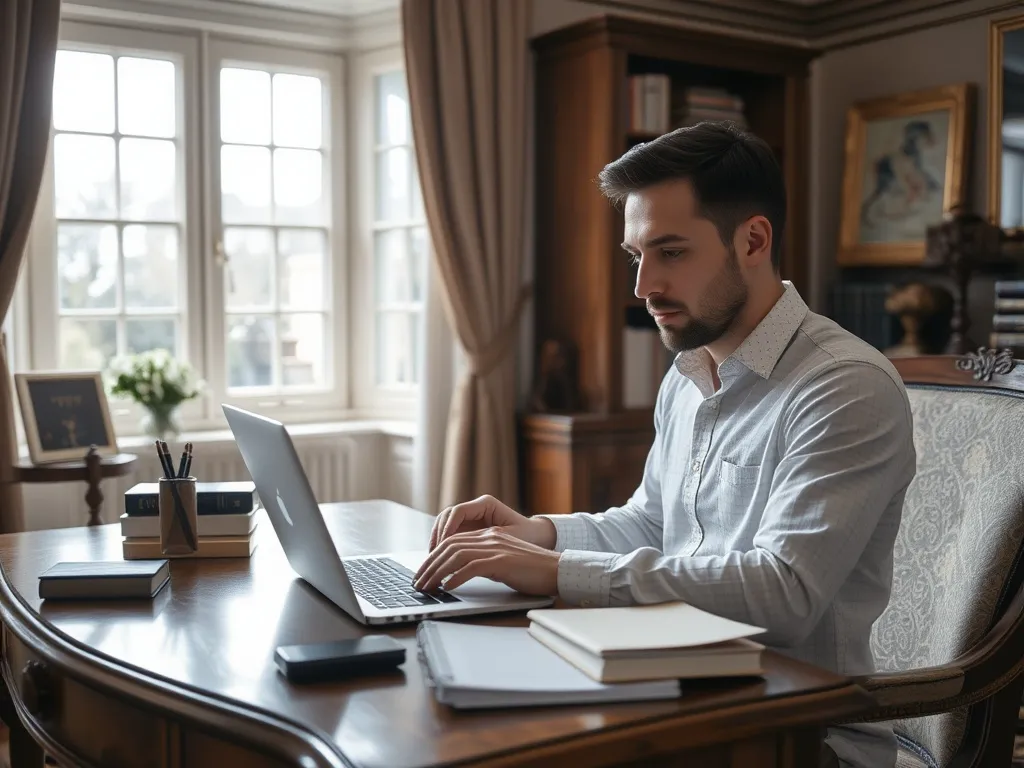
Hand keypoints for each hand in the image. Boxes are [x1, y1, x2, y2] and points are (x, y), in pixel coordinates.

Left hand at [413, 527, 560, 595]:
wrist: (557, 570)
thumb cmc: (532, 571)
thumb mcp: (503, 563)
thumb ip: (484, 563)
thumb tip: (459, 575)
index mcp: (489, 535)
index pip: (453, 541)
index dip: (434, 556)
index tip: (423, 572)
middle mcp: (490, 538)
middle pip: (450, 546)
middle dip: (429, 565)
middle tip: (417, 582)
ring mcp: (496, 548)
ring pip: (456, 556)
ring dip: (437, 573)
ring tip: (427, 587)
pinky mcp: (502, 561)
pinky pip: (472, 567)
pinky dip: (456, 578)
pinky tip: (448, 588)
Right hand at [428, 494, 554, 550]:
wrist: (539, 538)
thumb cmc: (528, 536)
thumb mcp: (509, 538)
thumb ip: (486, 542)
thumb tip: (463, 553)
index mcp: (486, 504)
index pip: (458, 512)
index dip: (447, 528)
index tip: (442, 545)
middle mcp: (476, 508)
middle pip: (447, 516)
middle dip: (438, 535)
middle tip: (433, 553)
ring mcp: (472, 517)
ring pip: (446, 524)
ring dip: (438, 540)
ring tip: (434, 557)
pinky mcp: (470, 528)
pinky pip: (452, 534)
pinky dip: (444, 545)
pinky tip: (442, 558)